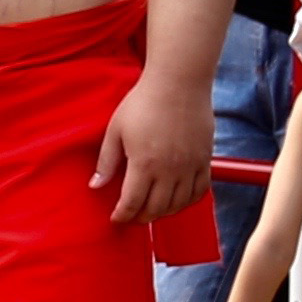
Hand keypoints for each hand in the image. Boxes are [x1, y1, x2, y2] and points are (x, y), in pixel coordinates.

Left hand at [90, 71, 211, 225]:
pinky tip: (177, 200)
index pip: (132, 203)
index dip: (122, 215)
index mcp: (144, 164)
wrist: (178, 83)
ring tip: (151, 210)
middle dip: (141, 217)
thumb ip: (106, 161)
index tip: (116, 218)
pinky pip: (200, 191)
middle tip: (132, 216)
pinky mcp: (205, 159)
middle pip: (156, 208)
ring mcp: (190, 166)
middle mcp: (170, 170)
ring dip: (163, 212)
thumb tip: (95, 186)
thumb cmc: (142, 103)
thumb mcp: (115, 130)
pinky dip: (188, 202)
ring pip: (179, 204)